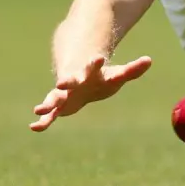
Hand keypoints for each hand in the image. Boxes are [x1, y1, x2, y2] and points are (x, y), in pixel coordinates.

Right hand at [29, 54, 151, 131]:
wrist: (81, 78)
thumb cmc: (103, 77)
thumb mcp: (118, 74)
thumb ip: (133, 69)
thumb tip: (150, 60)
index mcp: (90, 72)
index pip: (94, 66)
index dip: (96, 63)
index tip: (98, 58)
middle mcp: (75, 81)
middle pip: (70, 80)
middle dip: (67, 81)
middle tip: (63, 83)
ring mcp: (65, 93)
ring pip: (55, 97)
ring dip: (48, 102)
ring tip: (39, 109)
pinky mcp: (59, 106)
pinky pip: (49, 114)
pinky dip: (43, 121)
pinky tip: (34, 128)